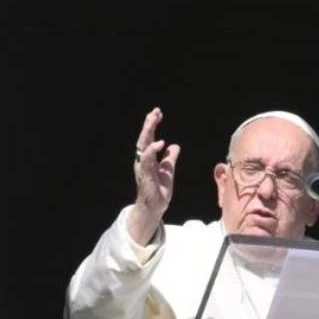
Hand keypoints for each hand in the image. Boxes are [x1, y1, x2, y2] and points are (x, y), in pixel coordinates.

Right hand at [128, 107, 178, 244]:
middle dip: (149, 124)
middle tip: (155, 111)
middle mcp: (143, 160)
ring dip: (148, 131)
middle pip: (144, 138)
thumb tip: (174, 146)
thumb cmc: (160, 189)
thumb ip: (170, 158)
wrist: (156, 207)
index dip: (152, 125)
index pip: (149, 138)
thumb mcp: (168, 170)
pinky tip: (160, 142)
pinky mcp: (145, 174)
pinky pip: (147, 159)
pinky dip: (152, 150)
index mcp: (148, 158)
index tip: (158, 113)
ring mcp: (143, 166)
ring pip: (143, 145)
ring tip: (153, 119)